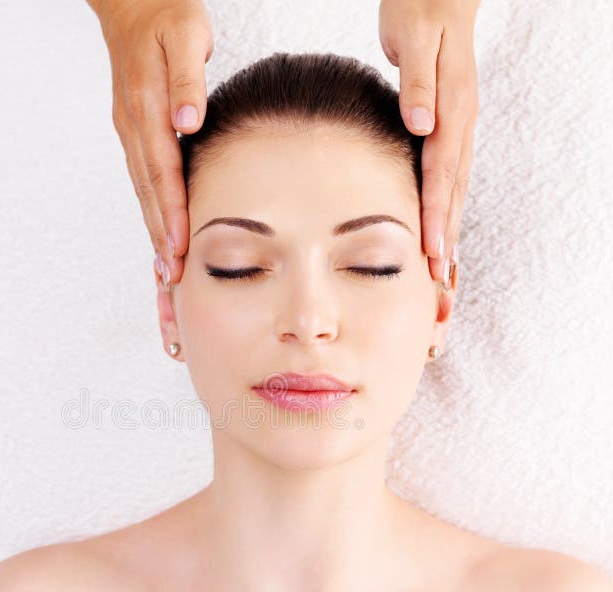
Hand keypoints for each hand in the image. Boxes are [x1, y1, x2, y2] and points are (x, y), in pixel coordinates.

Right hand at [88, 0, 213, 284]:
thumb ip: (186, 77)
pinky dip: (150, 210)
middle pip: (148, 191)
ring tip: (164, 267)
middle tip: (171, 277)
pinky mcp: (133, 133)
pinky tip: (159, 232)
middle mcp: (134, 126)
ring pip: (142, 190)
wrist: (132, 2)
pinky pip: (141, 179)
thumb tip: (186, 120)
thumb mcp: (186, 33)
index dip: (172, 211)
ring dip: (153, 229)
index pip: (162, 170)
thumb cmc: (167, 15)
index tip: (179, 246)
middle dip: (161, 235)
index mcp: (147, 106)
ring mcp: (130, 131)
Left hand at [379, 0, 480, 286]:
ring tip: (444, 269)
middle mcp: (460, 124)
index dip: (435, 215)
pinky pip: (451, 177)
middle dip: (445, 237)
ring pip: (455, 189)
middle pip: (452, 192)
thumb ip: (418, 83)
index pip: (441, 174)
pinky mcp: (450, 127)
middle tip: (439, 280)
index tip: (430, 253)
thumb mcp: (415, 39)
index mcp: (451, 109)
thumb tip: (420, 123)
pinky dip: (446, 208)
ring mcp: (458, 127)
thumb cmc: (420, 10)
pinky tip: (441, 229)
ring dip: (448, 229)